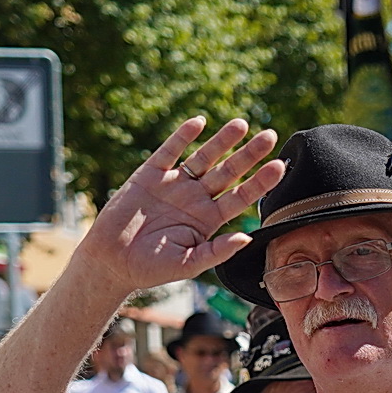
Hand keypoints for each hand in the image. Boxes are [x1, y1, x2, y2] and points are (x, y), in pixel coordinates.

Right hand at [74, 117, 284, 297]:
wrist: (112, 262)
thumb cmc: (151, 268)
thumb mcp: (188, 265)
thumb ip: (216, 251)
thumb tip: (246, 238)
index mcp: (208, 220)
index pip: (240, 198)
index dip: (259, 182)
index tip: (279, 167)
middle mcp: (195, 199)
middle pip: (228, 172)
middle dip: (248, 155)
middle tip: (270, 136)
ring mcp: (174, 184)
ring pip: (204, 158)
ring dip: (222, 140)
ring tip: (242, 124)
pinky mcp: (150, 174)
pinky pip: (169, 151)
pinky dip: (183, 137)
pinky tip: (199, 123)